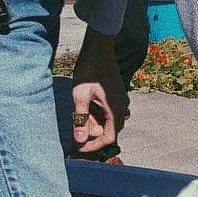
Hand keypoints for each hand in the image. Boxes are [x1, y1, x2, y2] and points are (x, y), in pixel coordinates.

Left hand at [72, 28, 128, 152]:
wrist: (98, 49)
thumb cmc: (89, 70)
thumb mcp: (80, 96)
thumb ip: (81, 119)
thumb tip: (79, 140)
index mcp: (115, 110)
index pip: (109, 137)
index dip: (94, 145)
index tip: (79, 148)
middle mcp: (122, 107)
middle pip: (109, 130)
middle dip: (91, 131)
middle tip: (76, 125)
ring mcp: (120, 101)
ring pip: (107, 121)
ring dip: (93, 121)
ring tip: (78, 111)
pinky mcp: (116, 95)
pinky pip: (108, 112)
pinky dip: (96, 113)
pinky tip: (85, 104)